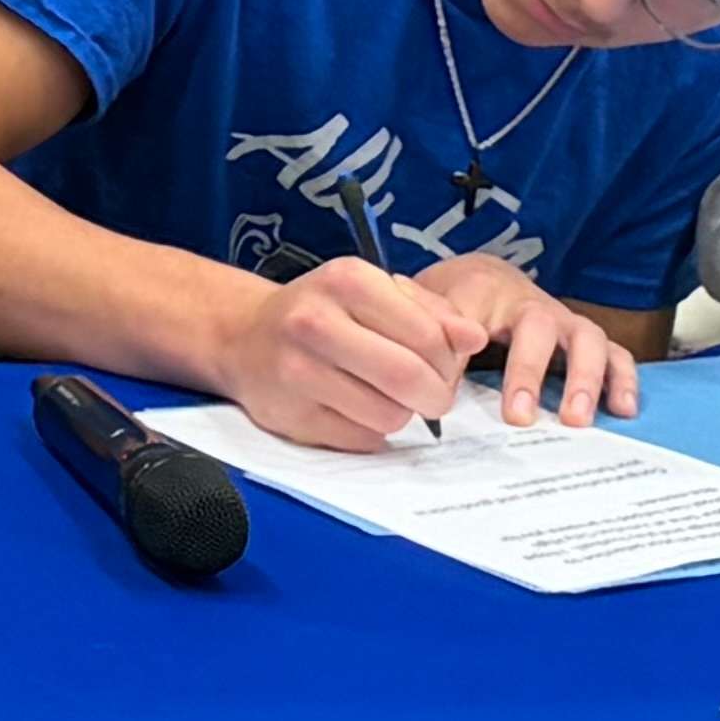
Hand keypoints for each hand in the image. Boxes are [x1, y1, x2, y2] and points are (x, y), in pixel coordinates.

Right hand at [213, 256, 481, 452]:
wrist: (244, 336)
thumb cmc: (323, 311)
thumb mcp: (374, 291)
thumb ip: (431, 311)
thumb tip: (475, 338)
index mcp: (347, 281)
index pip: (427, 334)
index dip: (450, 361)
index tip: (447, 368)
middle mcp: (316, 321)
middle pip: (408, 377)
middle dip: (437, 396)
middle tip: (435, 397)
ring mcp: (298, 372)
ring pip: (389, 415)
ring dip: (403, 415)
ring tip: (389, 398)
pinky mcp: (290, 416)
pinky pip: (360, 439)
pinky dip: (373, 431)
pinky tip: (358, 410)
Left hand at [406, 252, 642, 425]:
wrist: (484, 277)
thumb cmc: (453, 304)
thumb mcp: (425, 308)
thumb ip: (422, 331)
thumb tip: (417, 368)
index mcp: (480, 291)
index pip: (468, 314)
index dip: (460, 348)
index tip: (449, 386)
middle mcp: (529, 302)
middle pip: (537, 326)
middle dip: (529, 371)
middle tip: (519, 417)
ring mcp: (563, 320)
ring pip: (585, 337)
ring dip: (584, 378)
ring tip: (576, 420)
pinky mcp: (586, 339)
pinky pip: (615, 353)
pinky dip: (622, 379)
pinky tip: (622, 411)